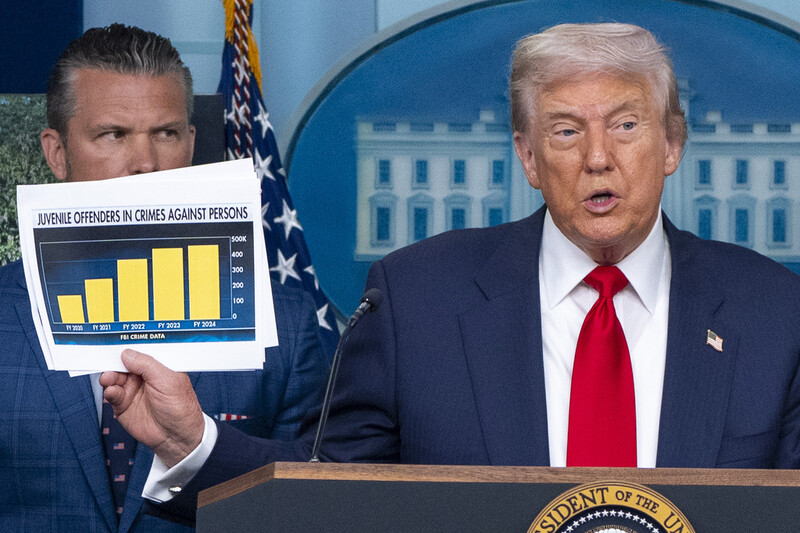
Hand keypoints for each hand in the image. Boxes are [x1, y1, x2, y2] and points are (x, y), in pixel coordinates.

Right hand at [100, 349, 204, 466]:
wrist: (176, 437)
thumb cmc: (180, 407)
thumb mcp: (167, 380)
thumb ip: (146, 365)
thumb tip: (126, 353)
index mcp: (158, 365)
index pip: (141, 351)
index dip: (130, 346)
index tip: (115, 340)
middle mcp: (144, 375)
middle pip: (123, 363)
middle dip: (114, 361)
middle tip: (107, 361)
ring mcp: (132, 389)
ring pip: (114, 377)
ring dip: (109, 376)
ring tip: (109, 378)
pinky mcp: (123, 404)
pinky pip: (111, 393)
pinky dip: (109, 391)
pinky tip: (112, 391)